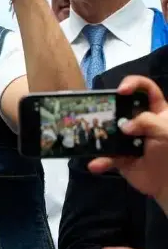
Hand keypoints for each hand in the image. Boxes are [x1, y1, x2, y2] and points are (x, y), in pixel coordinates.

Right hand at [88, 75, 167, 204]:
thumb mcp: (166, 131)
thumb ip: (146, 121)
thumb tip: (124, 127)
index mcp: (156, 112)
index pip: (147, 89)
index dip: (134, 84)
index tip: (121, 91)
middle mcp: (140, 122)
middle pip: (120, 107)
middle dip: (107, 107)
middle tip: (96, 111)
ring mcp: (128, 139)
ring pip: (108, 131)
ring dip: (97, 134)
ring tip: (89, 137)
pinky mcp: (120, 157)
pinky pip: (106, 157)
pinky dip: (100, 161)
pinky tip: (96, 164)